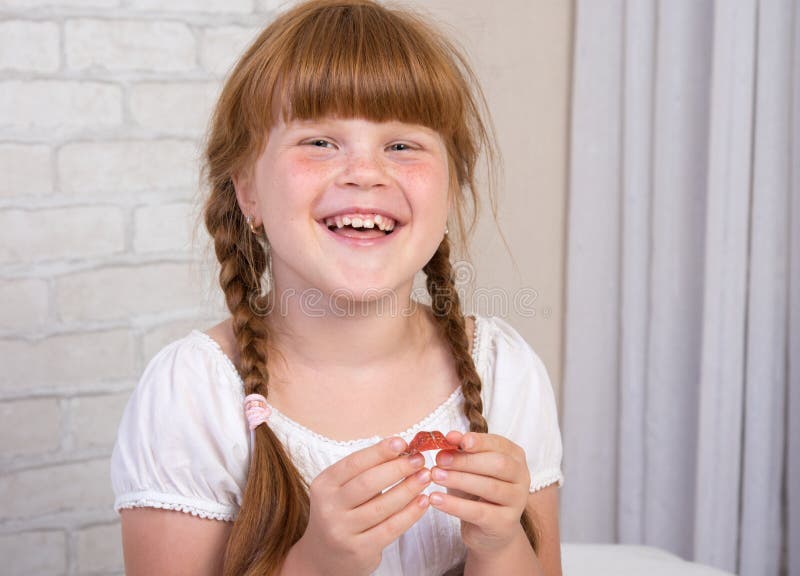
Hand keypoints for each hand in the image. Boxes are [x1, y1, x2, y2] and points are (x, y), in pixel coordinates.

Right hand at [293, 436, 432, 575]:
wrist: (324, 557)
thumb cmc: (341, 513)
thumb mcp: (341, 490)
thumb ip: (365, 472)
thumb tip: (401, 450)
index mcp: (324, 485)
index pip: (354, 463)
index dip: (379, 451)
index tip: (402, 442)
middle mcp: (329, 508)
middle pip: (368, 483)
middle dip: (398, 468)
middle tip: (419, 459)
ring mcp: (343, 531)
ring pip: (382, 506)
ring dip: (408, 489)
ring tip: (425, 476)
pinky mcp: (359, 550)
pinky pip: (391, 528)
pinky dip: (410, 513)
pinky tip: (424, 501)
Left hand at [428, 431, 530, 555]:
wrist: (487, 531)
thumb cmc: (477, 492)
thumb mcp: (468, 468)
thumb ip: (461, 450)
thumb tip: (450, 436)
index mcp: (515, 457)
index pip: (497, 444)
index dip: (475, 441)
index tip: (450, 438)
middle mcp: (521, 477)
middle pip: (497, 464)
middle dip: (465, 461)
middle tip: (439, 460)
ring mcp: (517, 501)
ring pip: (489, 487)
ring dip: (458, 480)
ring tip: (435, 476)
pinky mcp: (505, 523)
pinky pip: (479, 512)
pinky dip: (454, 505)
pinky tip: (435, 499)